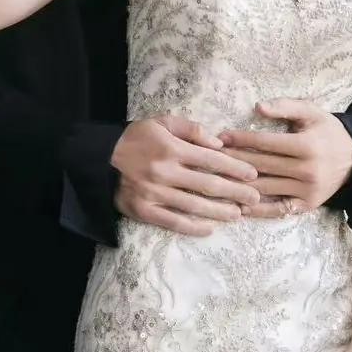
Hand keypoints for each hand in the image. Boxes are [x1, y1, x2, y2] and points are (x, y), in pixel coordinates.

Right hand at [112, 116, 259, 236]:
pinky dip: (194, 227)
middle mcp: (164, 171)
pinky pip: (174, 222)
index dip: (235, 168)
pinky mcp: (144, 210)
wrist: (97, 158)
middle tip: (254, 199)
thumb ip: (191, 129)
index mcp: (171, 148)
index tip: (252, 175)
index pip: (212, 160)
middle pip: (209, 185)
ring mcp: (154, 193)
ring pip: (195, 206)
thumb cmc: (135, 138)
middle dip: (236, 193)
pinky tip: (210, 228)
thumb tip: (219, 142)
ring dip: (220, 211)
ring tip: (238, 214)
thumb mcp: (162, 122)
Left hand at [218, 99, 351, 219]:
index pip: (265, 143)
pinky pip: (277, 209)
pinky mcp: (307, 205)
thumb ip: (285, 107)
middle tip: (210, 157)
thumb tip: (258, 107)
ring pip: (265, 189)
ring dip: (238, 185)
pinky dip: (257, 210)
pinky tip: (238, 205)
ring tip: (216, 180)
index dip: (240, 139)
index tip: (220, 137)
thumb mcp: (311, 112)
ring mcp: (307, 191)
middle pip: (260, 166)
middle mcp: (307, 170)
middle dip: (233, 161)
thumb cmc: (328, 131)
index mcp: (306, 145)